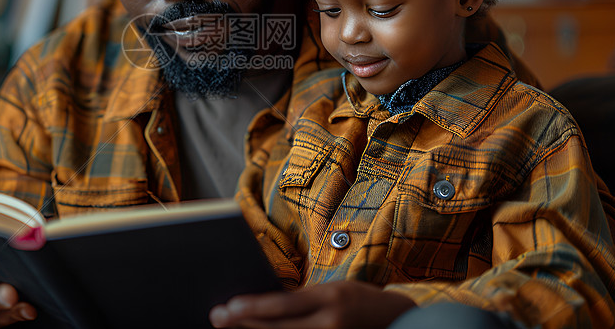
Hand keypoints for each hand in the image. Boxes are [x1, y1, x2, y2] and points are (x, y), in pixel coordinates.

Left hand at [208, 280, 415, 328]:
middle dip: (244, 324)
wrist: (398, 321)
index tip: (227, 307)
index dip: (252, 308)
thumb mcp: (334, 290)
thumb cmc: (360, 300)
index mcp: (330, 299)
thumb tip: (263, 305)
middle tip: (216, 318)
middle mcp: (330, 323)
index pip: (283, 305)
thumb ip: (303, 298)